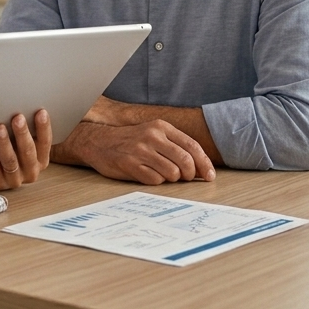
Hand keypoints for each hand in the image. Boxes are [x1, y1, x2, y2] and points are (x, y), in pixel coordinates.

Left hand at [0, 110, 51, 189]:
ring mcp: (14, 179)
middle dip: (23, 134)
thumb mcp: (14, 135)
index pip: (45, 143)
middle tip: (17, 118)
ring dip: (5, 143)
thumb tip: (23, 103)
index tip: (41, 112)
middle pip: (28, 152)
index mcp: (39, 158)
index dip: (44, 128)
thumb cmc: (1, 145)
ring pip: (11, 161)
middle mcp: (30, 171)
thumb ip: (22, 125)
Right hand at [52, 120, 215, 184]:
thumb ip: (175, 146)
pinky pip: (155, 180)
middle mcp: (152, 136)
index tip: (210, 176)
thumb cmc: (131, 141)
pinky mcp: (130, 164)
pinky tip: (148, 175)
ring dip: (172, 179)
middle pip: (186, 162)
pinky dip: (156, 181)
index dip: (204, 163)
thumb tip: (201, 167)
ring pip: (172, 173)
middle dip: (190, 175)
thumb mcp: (153, 134)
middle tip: (185, 178)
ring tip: (162, 174)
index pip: (192, 146)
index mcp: (161, 127)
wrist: (98, 141)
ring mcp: (140, 150)